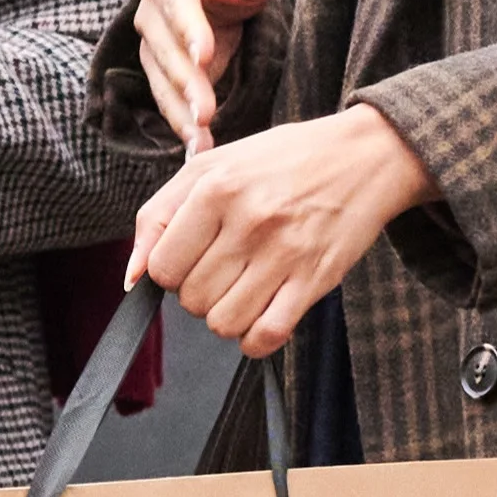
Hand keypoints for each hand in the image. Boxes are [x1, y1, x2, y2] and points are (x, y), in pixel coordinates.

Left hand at [129, 108, 432, 355]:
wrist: (365, 156)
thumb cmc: (283, 160)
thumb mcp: (212, 166)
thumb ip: (160, 215)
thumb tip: (132, 278)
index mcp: (217, 187)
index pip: (163, 267)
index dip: (170, 271)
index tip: (192, 257)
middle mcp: (249, 220)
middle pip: (191, 299)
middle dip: (199, 292)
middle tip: (223, 269)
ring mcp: (285, 253)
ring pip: (223, 323)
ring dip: (225, 317)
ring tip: (243, 290)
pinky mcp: (317, 279)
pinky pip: (267, 336)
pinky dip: (255, 340)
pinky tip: (262, 316)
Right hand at [133, 0, 292, 154]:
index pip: (177, 4)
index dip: (190, 31)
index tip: (206, 57)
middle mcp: (150, 13)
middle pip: (167, 52)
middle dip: (187, 84)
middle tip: (205, 113)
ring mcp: (151, 47)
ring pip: (163, 84)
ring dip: (181, 115)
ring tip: (202, 143)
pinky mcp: (160, 75)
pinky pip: (168, 103)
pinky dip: (182, 127)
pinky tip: (198, 150)